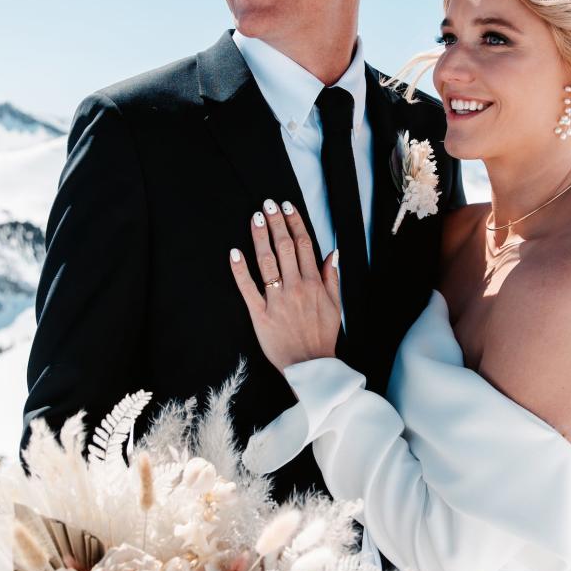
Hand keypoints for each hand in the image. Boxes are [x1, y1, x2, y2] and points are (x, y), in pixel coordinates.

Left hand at [230, 199, 340, 371]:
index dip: (295, 223)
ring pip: (268, 262)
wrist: (310, 367)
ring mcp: (277, 301)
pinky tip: (235, 252)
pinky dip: (240, 270)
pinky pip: (248, 289)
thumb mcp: (336, 307)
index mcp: (314, 284)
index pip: (305, 245)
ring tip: (256, 217)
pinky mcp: (260, 315)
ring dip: (261, 237)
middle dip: (276, 223)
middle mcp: (296, 288)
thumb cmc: (322, 337)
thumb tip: (332, 253)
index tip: (287, 207)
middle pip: (286, 248)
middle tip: (268, 203)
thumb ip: (332, 278)